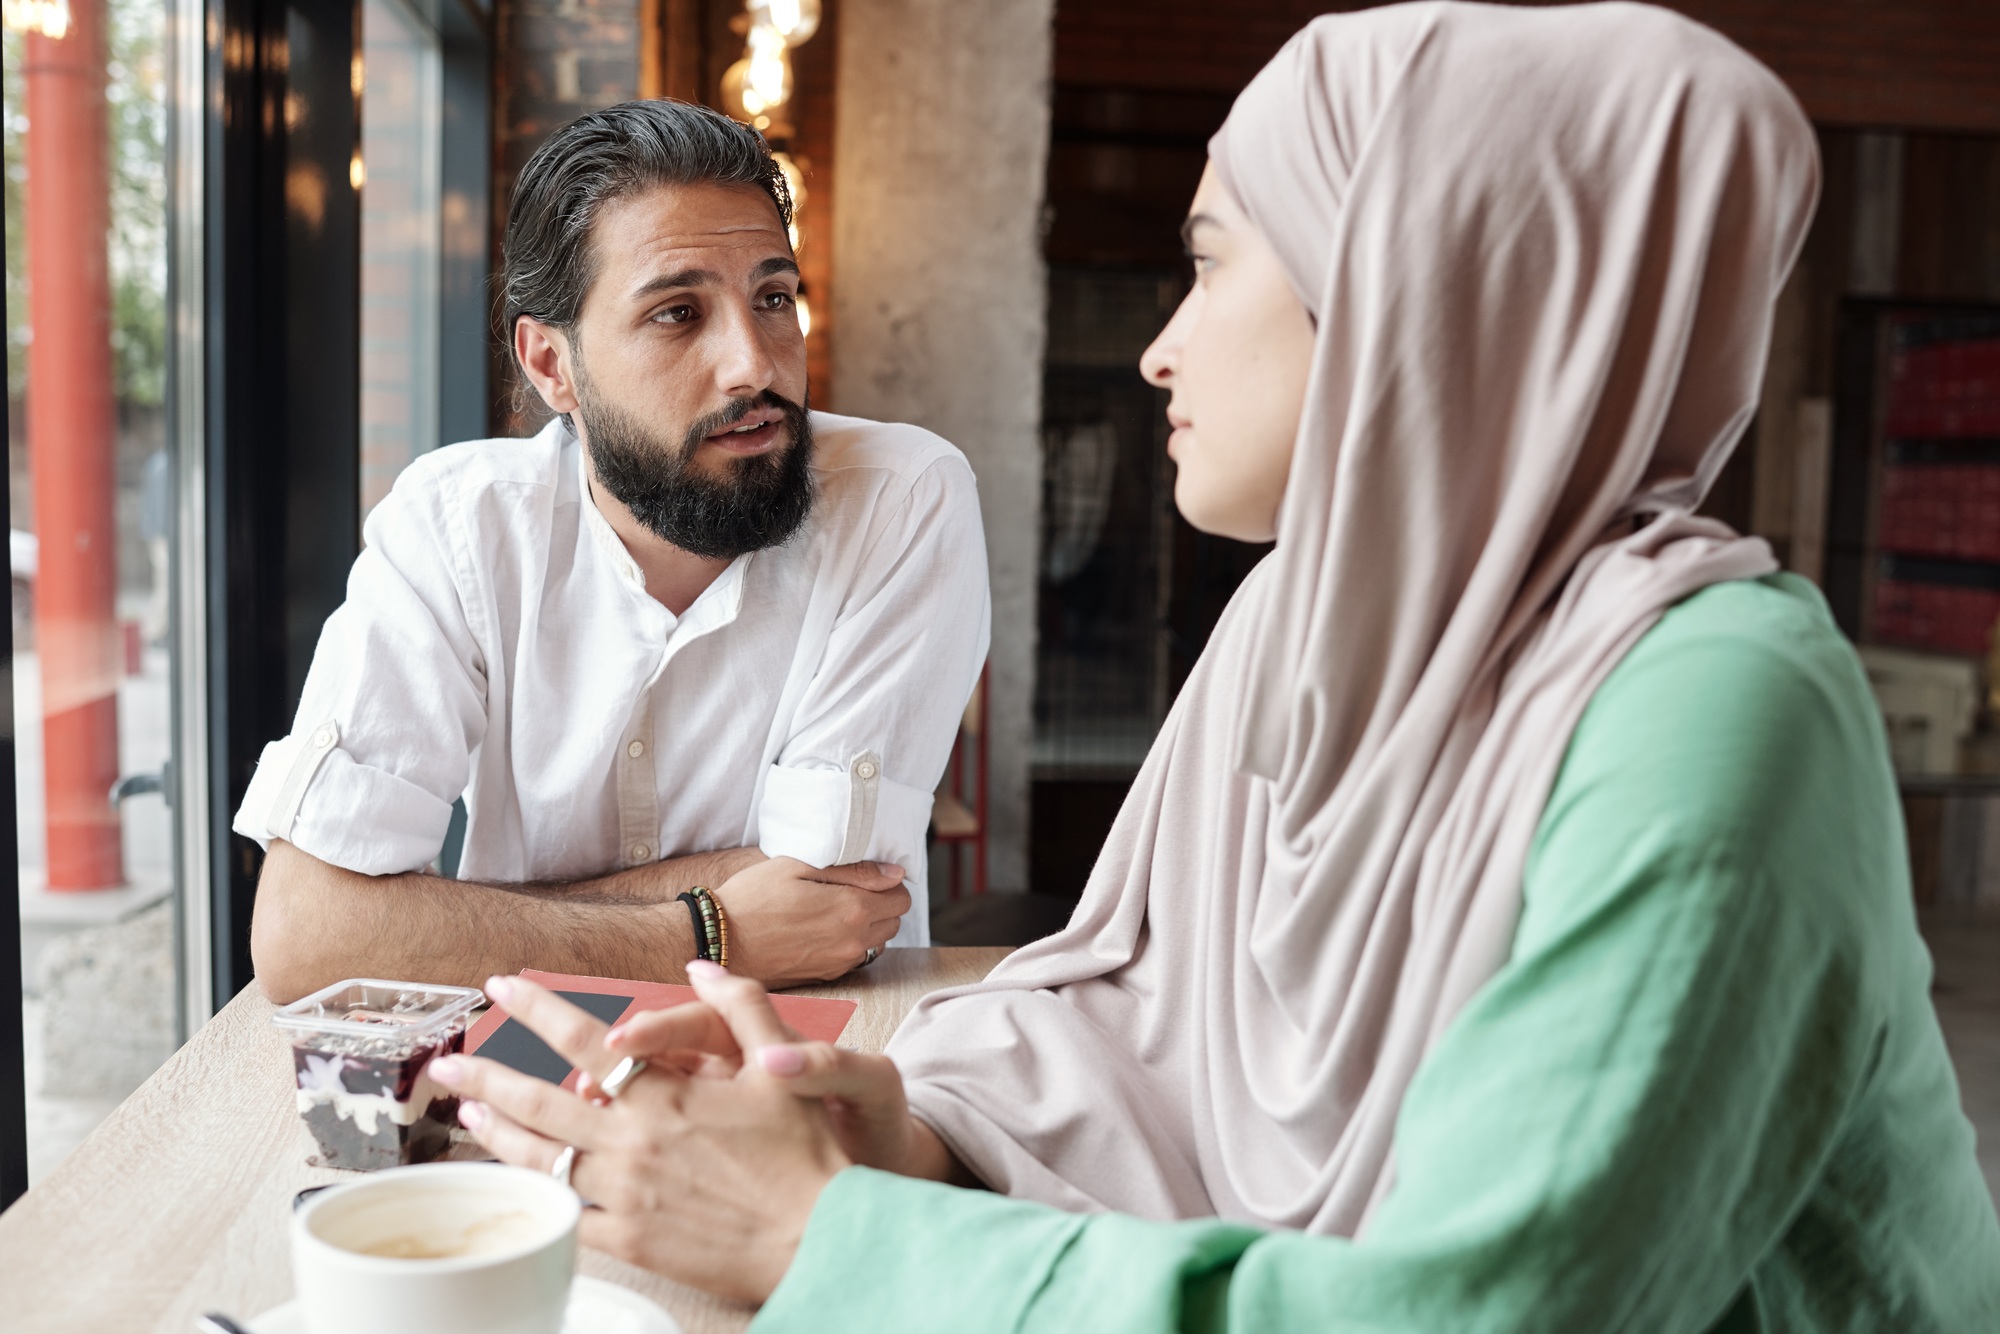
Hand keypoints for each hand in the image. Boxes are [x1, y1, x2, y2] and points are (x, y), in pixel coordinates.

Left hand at [430, 974, 848, 1303]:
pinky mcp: (630, 1242)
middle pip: (537, 1102)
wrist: (821, 1239)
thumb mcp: (781, 1065)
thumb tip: (700, 966)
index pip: (582, 1039)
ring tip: (469, 1117)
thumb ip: (740, 1006)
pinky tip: (520, 1182)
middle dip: (483, 1077)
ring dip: (498, 1135)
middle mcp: (633, 1142)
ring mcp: (625, 1195)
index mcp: (664, 1095)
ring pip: (540, 1160)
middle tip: (446, 1062)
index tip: (500, 987)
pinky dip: (537, 1196)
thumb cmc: (806, 1155)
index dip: (536, 1009)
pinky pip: (565, 1217)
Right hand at [585, 961, 967, 1182]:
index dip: (663, 1027)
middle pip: (664, 1054)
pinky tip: (604, 1161)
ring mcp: (722, 1112)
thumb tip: (777, 1060)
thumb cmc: (878, 1122)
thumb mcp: (868, 1084)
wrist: (890, 1168)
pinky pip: (666, 1140)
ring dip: (616, 1101)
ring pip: (654, 1096)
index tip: (626, 1043)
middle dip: (620, 1063)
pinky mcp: (716, 1153)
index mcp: (767, 1045)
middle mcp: (738, 1072)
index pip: (703, 1022)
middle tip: (588, 1084)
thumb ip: (828, 1064)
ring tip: (583, 1114)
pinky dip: (634, 1145)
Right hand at [712, 857, 908, 986]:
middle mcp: (852, 940)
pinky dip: (850, 943)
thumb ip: (853, 870)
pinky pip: (855, 958)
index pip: (902, 897)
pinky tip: (822, 930)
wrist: (718, 941)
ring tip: (835, 910)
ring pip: (878, 942)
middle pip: (894, 921)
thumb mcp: (798, 866)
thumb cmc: (751, 898)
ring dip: (868, 926)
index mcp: (852, 908)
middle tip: (850, 890)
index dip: (888, 883)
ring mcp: (840, 962)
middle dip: (882, 904)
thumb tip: (895, 873)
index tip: (866, 876)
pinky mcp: (825, 977)